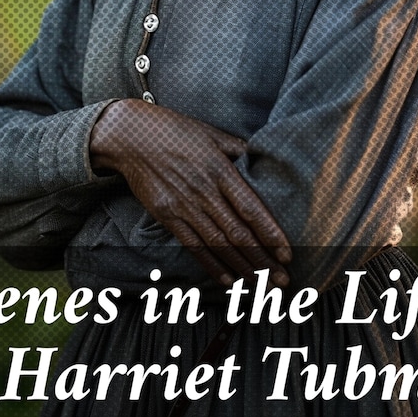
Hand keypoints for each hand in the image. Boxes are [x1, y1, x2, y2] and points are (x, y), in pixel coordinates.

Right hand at [90, 100, 290, 286]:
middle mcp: (204, 191)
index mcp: (219, 169)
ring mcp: (184, 206)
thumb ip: (236, 148)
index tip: (287, 253)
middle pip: (238, 233)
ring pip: (218, 245)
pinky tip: (228, 281)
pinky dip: (211, 265)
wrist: (131, 136)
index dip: (270, 233)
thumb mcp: (210, 132)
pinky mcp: (167, 216)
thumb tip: (259, 158)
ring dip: (242, 269)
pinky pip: (193, 246)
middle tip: (282, 281)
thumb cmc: (174, 129)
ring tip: (262, 287)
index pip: (250, 208)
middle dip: (262, 260)